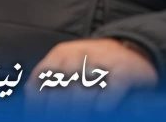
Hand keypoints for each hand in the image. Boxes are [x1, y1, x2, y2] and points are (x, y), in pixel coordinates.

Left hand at [28, 38, 157, 112]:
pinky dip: (106, 99)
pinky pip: (113, 85)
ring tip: (76, 117)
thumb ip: (49, 79)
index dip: (38, 99)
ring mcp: (103, 60)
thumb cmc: (94, 65)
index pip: (43, 75)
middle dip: (57, 106)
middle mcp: (80, 53)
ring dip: (79, 105)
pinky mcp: (125, 70)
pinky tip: (101, 110)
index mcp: (62, 53)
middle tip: (60, 119)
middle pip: (62, 81)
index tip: (37, 115)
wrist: (135, 50)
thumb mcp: (68, 64)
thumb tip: (31, 96)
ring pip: (85, 84)